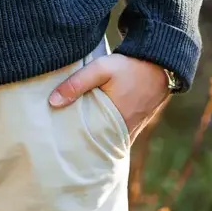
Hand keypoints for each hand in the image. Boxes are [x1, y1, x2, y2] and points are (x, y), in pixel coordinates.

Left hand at [48, 53, 171, 139]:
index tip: (56, 145)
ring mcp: (130, 131)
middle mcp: (124, 133)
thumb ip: (77, 83)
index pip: (88, 144)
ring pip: (105, 141)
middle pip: (96, 145)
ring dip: (91, 139)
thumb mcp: (101, 69)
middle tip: (58, 144)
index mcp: (114, 124)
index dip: (72, 146)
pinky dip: (103, 134)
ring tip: (70, 137)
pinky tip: (89, 130)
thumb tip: (53, 101)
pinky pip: (114, 136)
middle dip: (79, 145)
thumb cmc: (129, 67)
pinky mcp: (134, 126)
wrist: (158, 64)